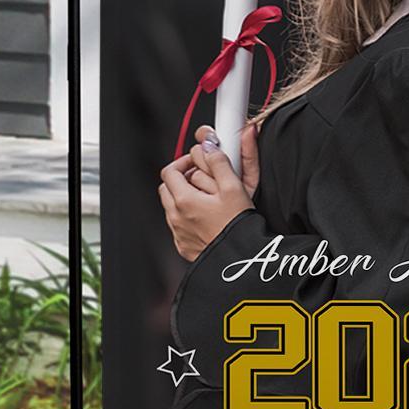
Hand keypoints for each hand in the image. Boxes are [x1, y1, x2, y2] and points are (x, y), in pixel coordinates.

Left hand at [159, 124, 256, 261]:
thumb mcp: (234, 187)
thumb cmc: (238, 226)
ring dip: (185, 197)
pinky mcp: (184, 245)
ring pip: (172, 206)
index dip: (184, 161)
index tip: (198, 161)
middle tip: (203, 177)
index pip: (170, 171)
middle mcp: (176, 217)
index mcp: (184, 200)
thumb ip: (219, 163)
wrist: (240, 261)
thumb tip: (209, 147)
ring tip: (208, 198)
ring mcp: (178, 233)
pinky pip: (179, 224)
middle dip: (183, 178)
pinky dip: (188, 216)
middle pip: (168, 187)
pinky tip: (207, 216)